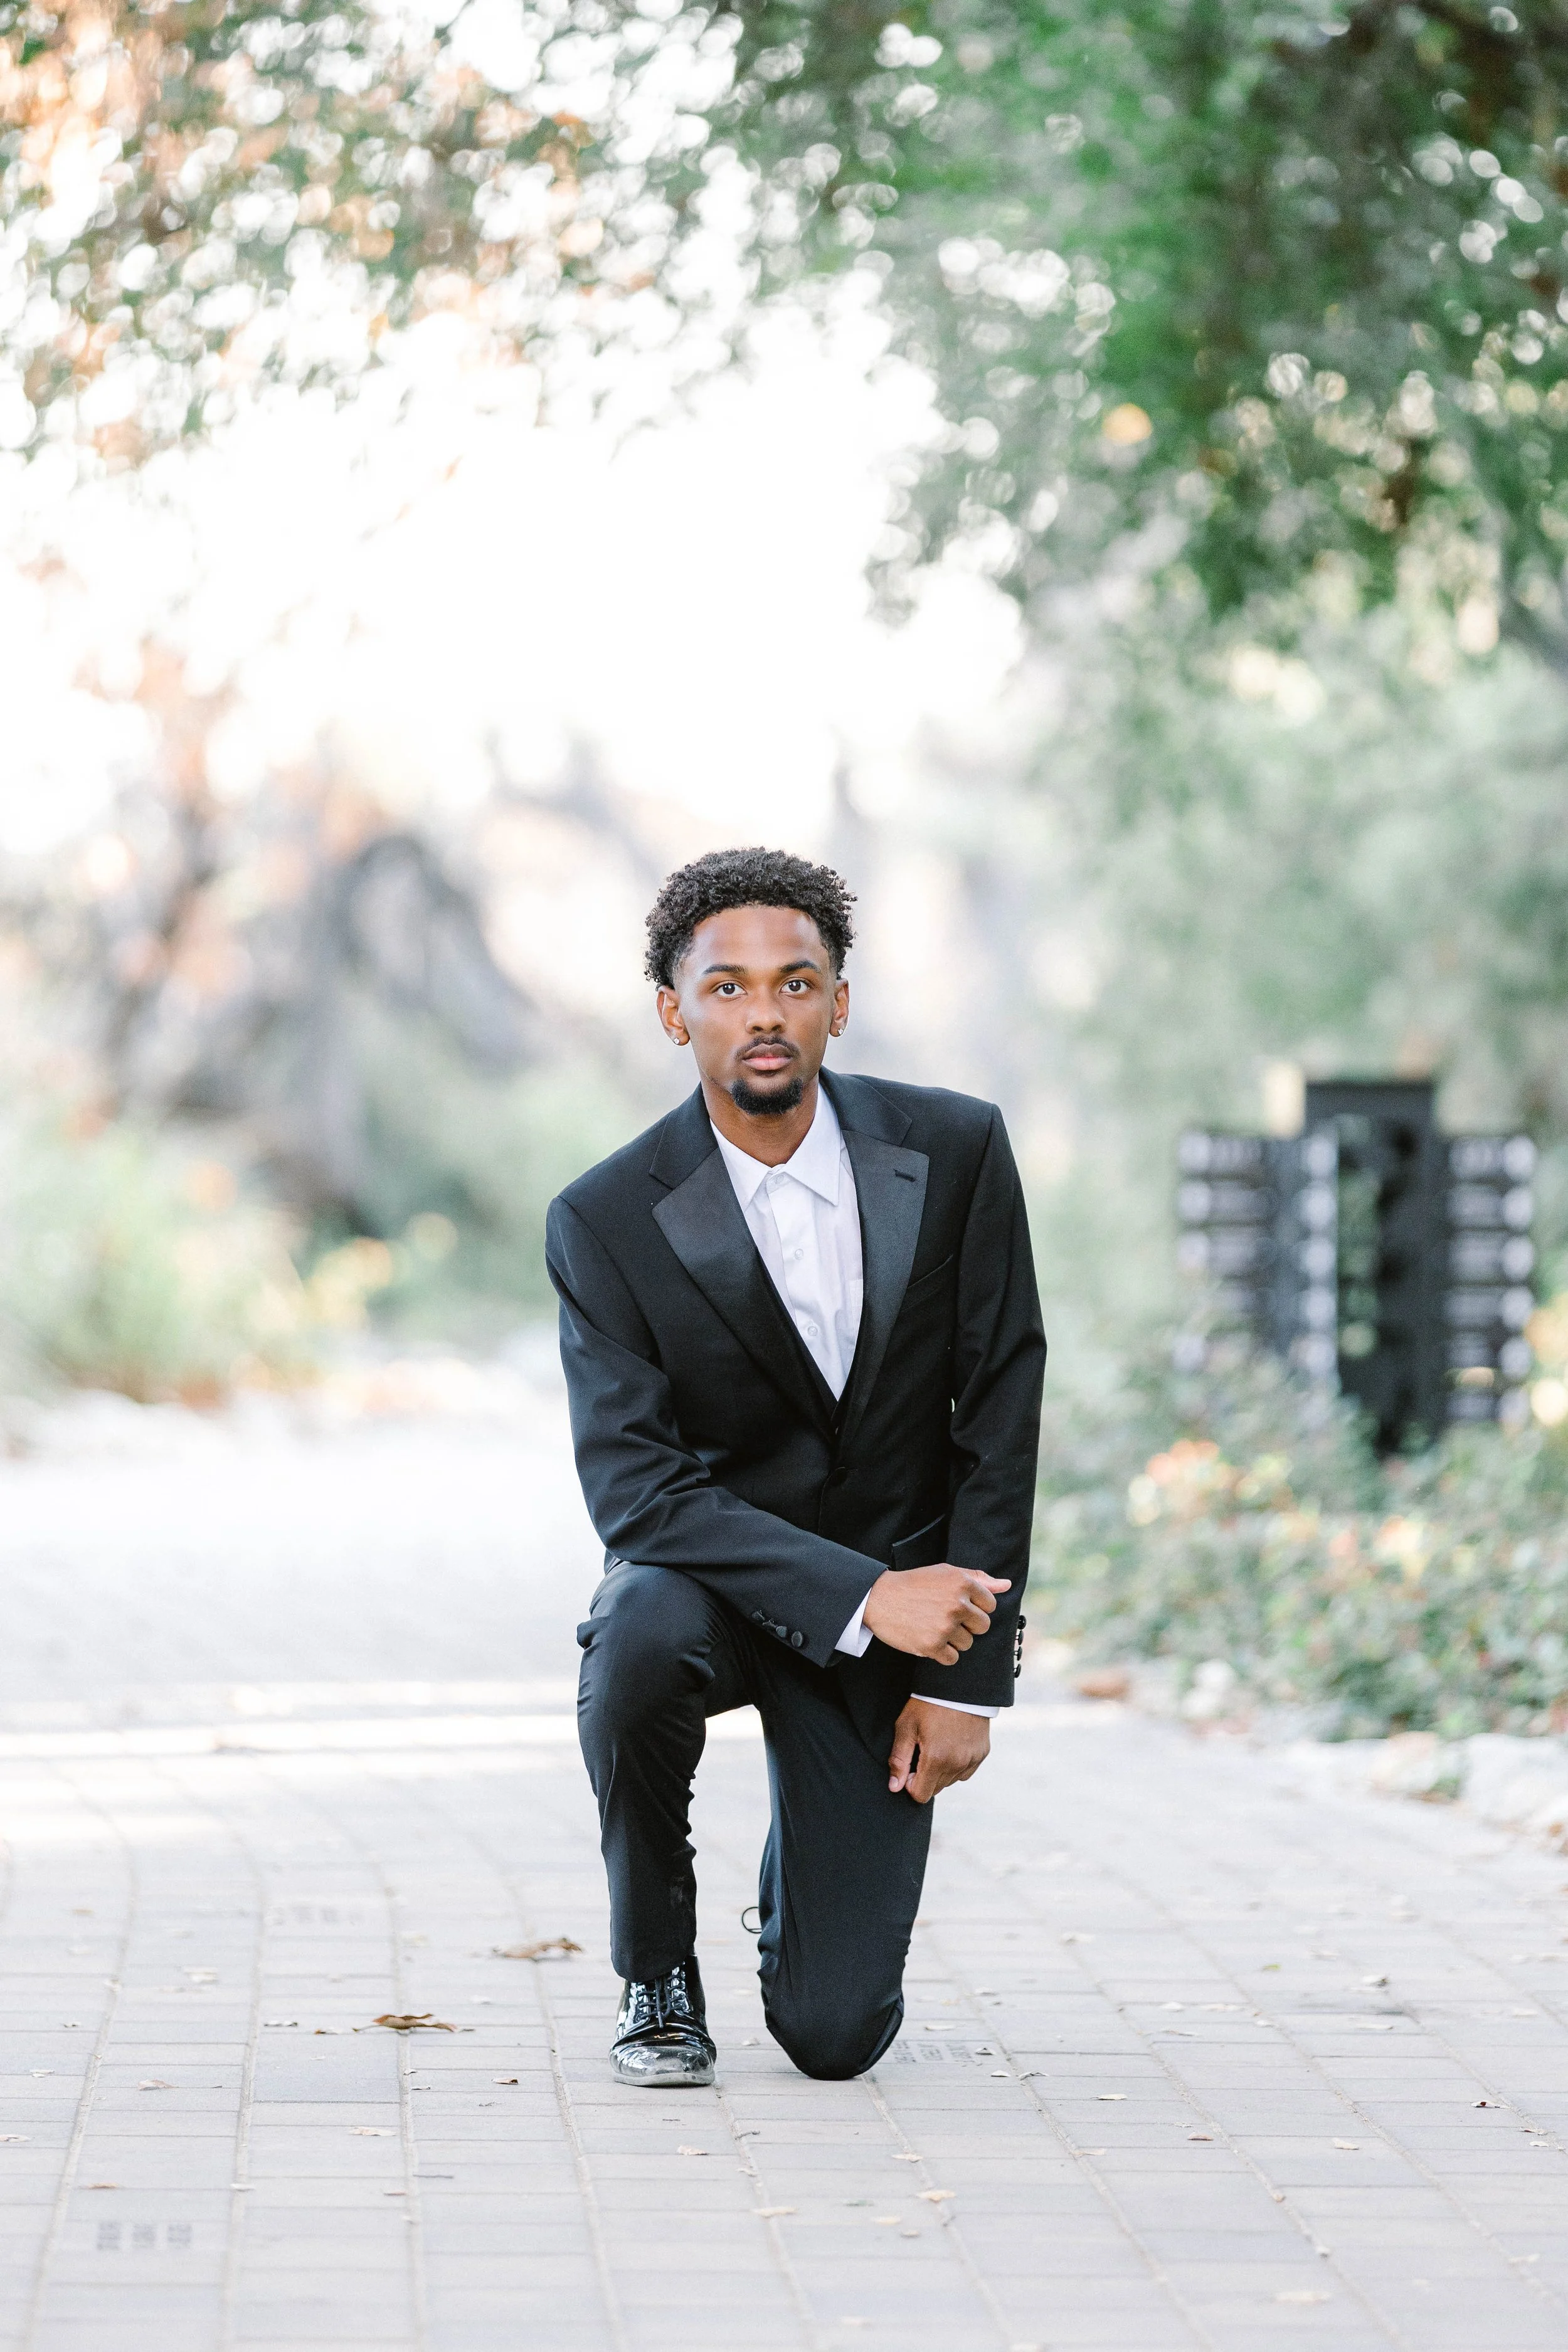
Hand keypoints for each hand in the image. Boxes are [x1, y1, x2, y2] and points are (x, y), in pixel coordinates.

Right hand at [861, 1564, 1010, 1663]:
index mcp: (962, 1583)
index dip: (975, 1607)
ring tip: (933, 1626)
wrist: (878, 1598)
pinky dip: (942, 1654)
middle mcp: (956, 1604)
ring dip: (953, 1639)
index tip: (956, 1604)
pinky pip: (953, 1659)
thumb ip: (979, 1579)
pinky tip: (928, 1639)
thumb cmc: (915, 1584)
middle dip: (967, 1624)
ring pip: (968, 1644)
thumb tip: (1007, 1585)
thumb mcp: (946, 1573)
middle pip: (982, 1626)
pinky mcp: (932, 1645)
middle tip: (945, 1617)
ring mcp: (944, 1626)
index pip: (990, 1605)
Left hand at [888, 1698, 990, 1803]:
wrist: (959, 1684)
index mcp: (936, 1759)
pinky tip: (951, 1744)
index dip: (909, 1784)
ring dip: (940, 1771)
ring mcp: (972, 1760)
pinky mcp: (982, 1754)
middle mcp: (957, 1764)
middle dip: (924, 1776)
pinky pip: (965, 1772)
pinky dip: (956, 1765)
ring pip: (950, 1781)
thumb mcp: (906, 1726)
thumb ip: (898, 1759)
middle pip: (935, 1789)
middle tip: (922, 1750)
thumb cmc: (928, 1703)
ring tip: (937, 1744)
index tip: (909, 1764)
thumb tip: (894, 1787)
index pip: (921, 1795)